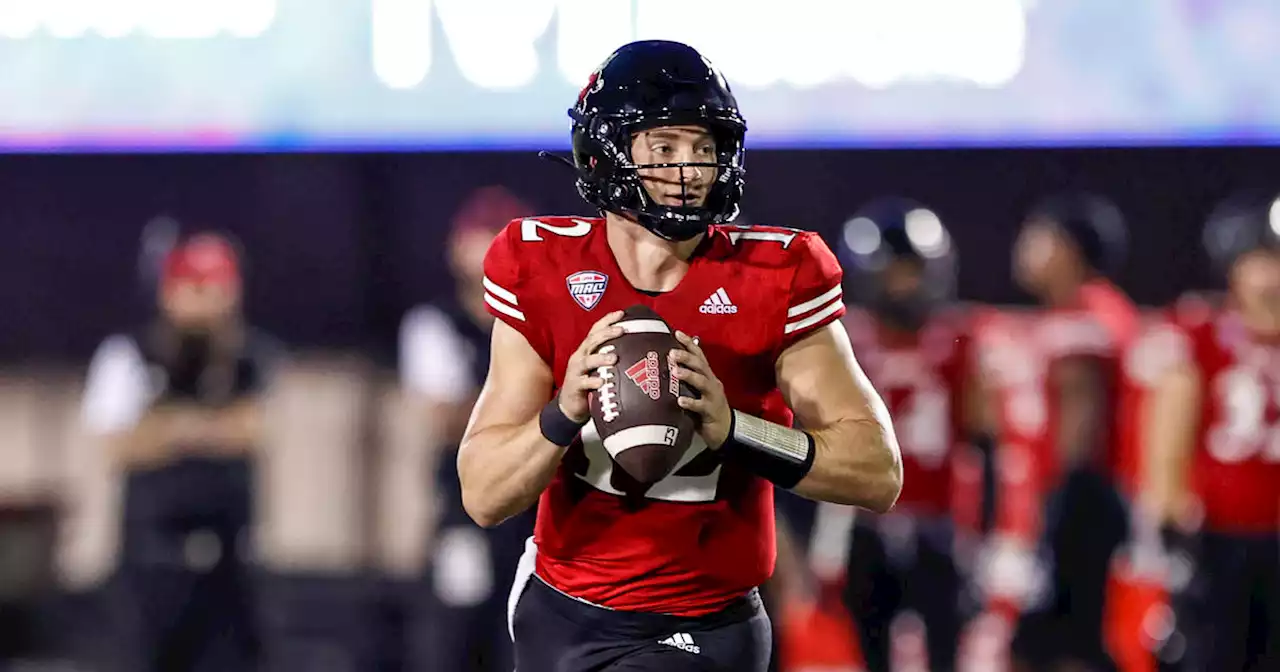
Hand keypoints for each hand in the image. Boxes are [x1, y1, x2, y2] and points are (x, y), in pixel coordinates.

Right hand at [558, 310, 624, 422]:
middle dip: (606, 334)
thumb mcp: (599, 368)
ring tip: (614, 358)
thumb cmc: (589, 383)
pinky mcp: (574, 386)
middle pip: (591, 341)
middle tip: (622, 330)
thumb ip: (612, 358)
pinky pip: (582, 383)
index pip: (596, 330)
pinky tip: (601, 382)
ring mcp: (575, 371)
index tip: (622, 313)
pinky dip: (592, 382)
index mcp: (587, 350)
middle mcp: (580, 357)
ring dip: (600, 358)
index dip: (607, 320)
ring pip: (586, 361)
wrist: (570, 405)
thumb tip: (637, 349)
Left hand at [671, 331, 731, 448]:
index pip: (699, 355)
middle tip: (672, 353)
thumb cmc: (707, 410)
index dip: (689, 343)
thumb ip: (687, 380)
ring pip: (702, 382)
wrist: (726, 432)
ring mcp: (713, 397)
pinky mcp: (712, 412)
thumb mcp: (698, 392)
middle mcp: (711, 383)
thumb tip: (667, 367)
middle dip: (686, 357)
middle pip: (700, 365)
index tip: (676, 333)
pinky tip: (680, 401)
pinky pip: (701, 406)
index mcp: (707, 376)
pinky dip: (691, 402)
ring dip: (689, 376)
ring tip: (675, 372)